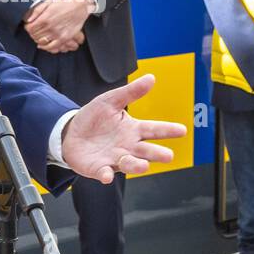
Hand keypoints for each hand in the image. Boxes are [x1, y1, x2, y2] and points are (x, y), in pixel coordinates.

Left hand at [25, 0, 91, 51]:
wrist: (79, 7)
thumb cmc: (64, 3)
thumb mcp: (48, 2)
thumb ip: (36, 11)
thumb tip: (28, 19)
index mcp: (45, 18)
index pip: (30, 28)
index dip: (28, 28)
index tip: (29, 26)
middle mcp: (50, 27)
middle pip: (35, 35)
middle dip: (32, 33)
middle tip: (34, 31)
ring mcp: (57, 34)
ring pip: (41, 42)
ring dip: (38, 40)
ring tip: (38, 37)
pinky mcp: (64, 38)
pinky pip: (52, 47)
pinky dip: (46, 47)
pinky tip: (44, 45)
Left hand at [61, 73, 186, 183]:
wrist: (71, 132)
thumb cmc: (95, 117)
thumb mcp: (110, 100)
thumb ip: (131, 91)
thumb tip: (151, 77)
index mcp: (134, 130)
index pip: (153, 129)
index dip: (167, 130)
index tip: (182, 130)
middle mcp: (128, 147)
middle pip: (146, 151)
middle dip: (157, 154)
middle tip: (168, 155)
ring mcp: (114, 159)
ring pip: (129, 164)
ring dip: (137, 166)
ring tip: (144, 166)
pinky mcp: (99, 168)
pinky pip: (104, 173)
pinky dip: (106, 175)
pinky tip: (107, 176)